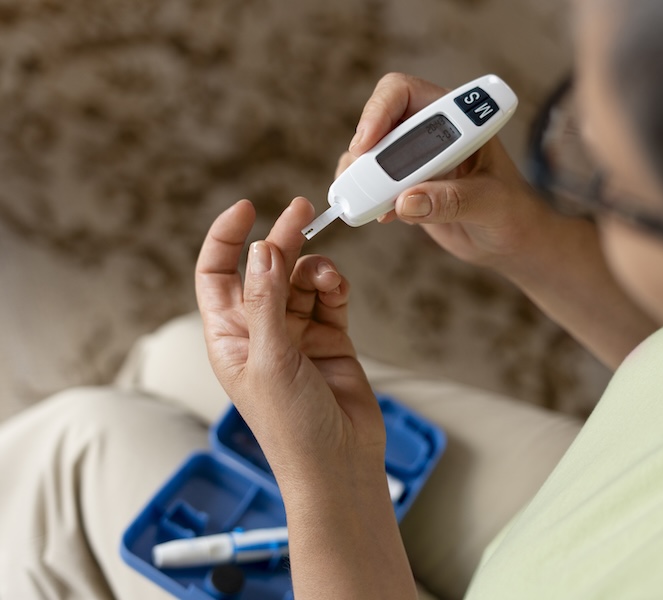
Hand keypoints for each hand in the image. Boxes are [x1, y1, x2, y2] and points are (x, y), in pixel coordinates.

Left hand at [195, 197, 385, 481]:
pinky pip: (331, 298)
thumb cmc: (291, 427)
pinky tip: (339, 287)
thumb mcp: (270, 360)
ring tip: (328, 277)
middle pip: (266, 269)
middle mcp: (261, 332)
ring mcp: (297, 335)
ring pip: (302, 280)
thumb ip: (266, 303)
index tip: (247, 209)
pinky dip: (335, 286)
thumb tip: (261, 250)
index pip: (217, 274)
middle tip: (302, 210)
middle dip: (282, 240)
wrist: (338, 463)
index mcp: (230, 337)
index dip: (226, 239)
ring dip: (315, 270)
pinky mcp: (331, 339)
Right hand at [340, 73, 553, 273]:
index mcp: (455, 116)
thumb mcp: (490, 202)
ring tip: (369, 205)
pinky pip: (370, 185)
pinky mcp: (403, 187)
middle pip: (377, 123)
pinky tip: (382, 216)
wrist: (510, 239)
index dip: (379, 111)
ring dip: (359, 177)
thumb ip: (452, 200)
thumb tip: (406, 201)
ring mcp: (413, 160)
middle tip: (363, 182)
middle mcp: (428, 132)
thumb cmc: (512, 210)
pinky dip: (365, 199)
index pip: (403, 93)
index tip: (367, 143)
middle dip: (365, 151)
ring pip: (367, 155)